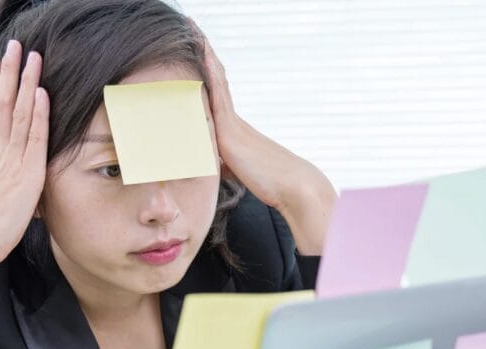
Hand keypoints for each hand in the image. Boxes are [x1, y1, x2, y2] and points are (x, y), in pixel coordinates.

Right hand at [0, 39, 48, 300]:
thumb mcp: (4, 202)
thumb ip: (11, 186)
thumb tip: (22, 188)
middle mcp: (3, 155)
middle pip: (3, 104)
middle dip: (9, 72)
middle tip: (12, 45)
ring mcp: (12, 163)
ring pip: (16, 113)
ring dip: (25, 82)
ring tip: (29, 55)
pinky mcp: (25, 175)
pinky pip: (31, 138)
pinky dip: (36, 113)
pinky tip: (40, 92)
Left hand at [191, 20, 336, 254]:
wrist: (292, 185)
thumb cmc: (268, 183)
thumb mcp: (238, 171)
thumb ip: (224, 164)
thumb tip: (216, 165)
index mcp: (232, 128)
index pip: (216, 92)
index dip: (208, 70)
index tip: (199, 48)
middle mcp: (232, 118)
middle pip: (216, 78)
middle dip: (204, 53)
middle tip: (193, 27)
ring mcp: (232, 121)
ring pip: (216, 80)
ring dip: (205, 53)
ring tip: (193, 29)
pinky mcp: (230, 130)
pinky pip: (217, 94)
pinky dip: (210, 73)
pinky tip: (203, 54)